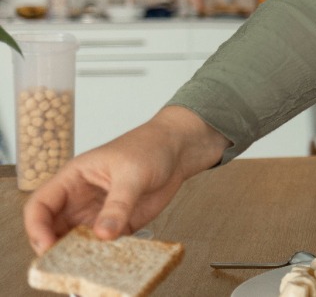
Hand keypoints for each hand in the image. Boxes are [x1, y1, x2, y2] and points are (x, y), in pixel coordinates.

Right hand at [23, 106, 228, 254]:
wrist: (178, 150)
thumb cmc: (150, 147)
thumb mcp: (132, 173)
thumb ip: (119, 204)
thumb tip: (103, 233)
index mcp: (72, 179)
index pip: (40, 205)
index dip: (37, 227)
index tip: (46, 245)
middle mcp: (79, 200)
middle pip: (53, 230)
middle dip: (55, 249)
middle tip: (65, 264)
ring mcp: (97, 214)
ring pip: (76, 242)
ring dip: (79, 255)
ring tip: (88, 266)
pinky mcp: (118, 224)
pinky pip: (103, 246)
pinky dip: (104, 255)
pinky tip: (112, 261)